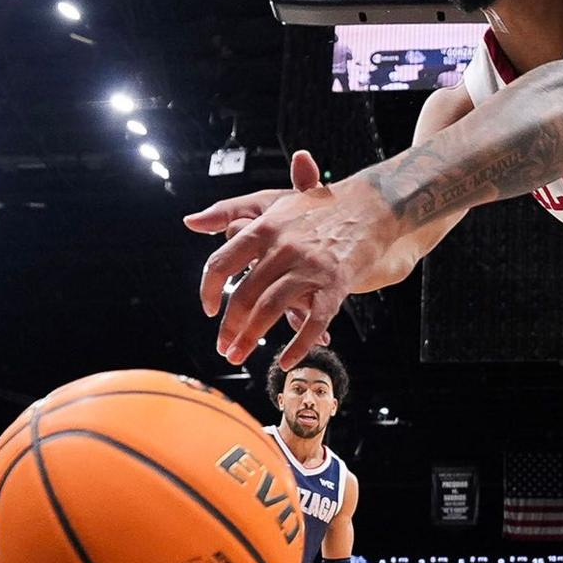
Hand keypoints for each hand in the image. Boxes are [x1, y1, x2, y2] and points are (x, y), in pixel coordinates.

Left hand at [191, 152, 394, 366]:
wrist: (372, 206)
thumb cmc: (321, 207)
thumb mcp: (274, 202)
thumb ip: (229, 210)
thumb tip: (190, 222)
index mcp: (265, 227)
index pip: (222, 262)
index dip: (209, 290)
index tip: (208, 310)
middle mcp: (284, 247)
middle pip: (244, 294)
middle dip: (229, 327)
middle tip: (223, 347)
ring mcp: (310, 266)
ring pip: (270, 309)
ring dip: (251, 338)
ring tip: (240, 355)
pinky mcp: (336, 283)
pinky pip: (313, 321)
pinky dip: (298, 345)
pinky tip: (286, 361)